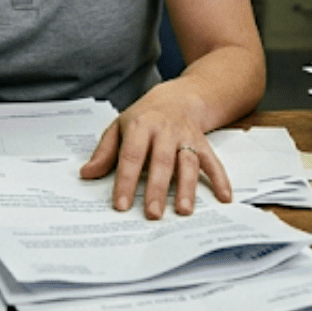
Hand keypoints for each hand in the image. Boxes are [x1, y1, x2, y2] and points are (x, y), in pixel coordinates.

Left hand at [79, 96, 234, 218]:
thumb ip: (105, 152)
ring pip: (188, 163)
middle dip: (157, 189)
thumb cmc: (145, 116)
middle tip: (152, 213)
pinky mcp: (202, 144)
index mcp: (140, 126)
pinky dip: (221, 179)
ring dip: (187, 188)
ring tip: (184, 211)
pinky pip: (213, 162)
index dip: (125, 181)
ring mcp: (186, 138)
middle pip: (161, 162)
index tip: (121, 205)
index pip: (131, 156)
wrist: (178, 97)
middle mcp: (165, 131)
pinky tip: (224, 197)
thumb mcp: (119, 127)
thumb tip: (87, 174)